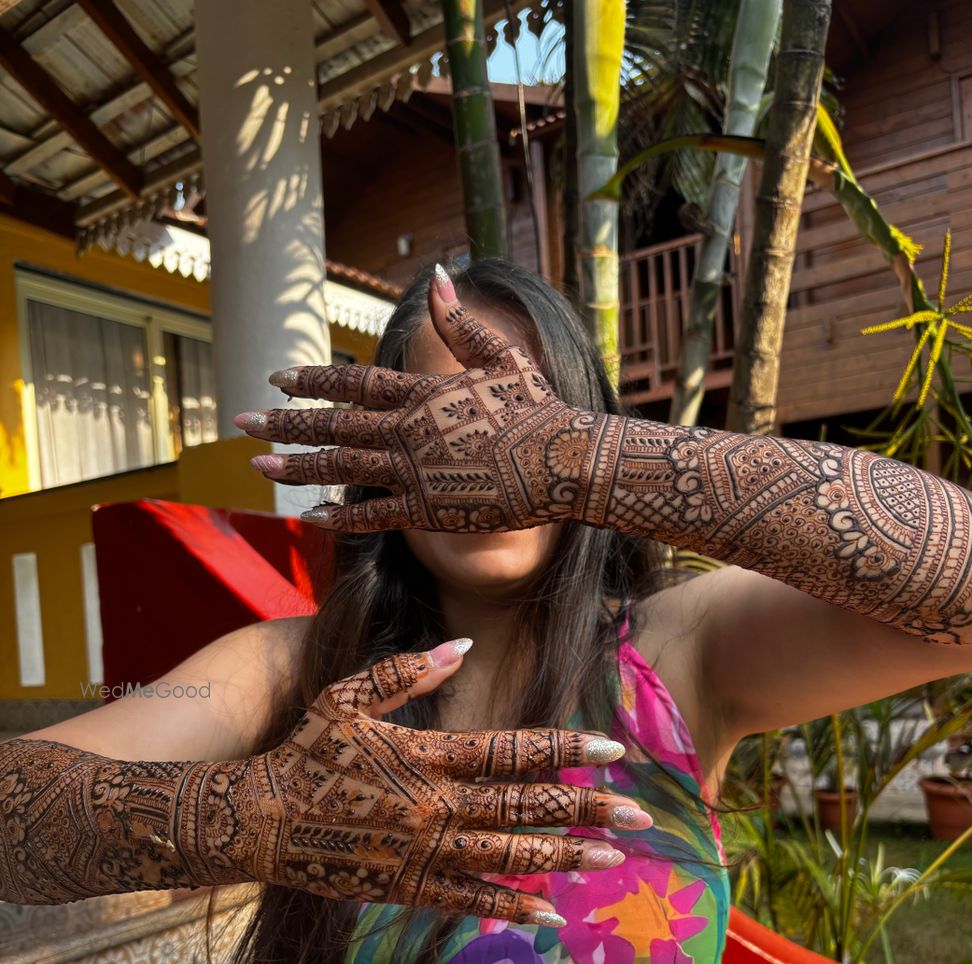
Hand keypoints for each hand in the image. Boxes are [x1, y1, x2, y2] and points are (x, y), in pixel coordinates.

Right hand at [192, 640, 649, 924]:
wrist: (257, 821)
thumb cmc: (304, 752)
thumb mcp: (348, 697)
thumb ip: (407, 672)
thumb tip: (465, 650)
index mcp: (426, 756)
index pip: (512, 750)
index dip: (566, 749)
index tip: (614, 750)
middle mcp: (434, 806)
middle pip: (526, 805)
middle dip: (587, 809)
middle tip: (639, 815)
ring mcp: (424, 852)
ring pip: (509, 856)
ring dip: (565, 856)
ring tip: (613, 859)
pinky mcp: (407, 888)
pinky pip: (468, 902)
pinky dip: (511, 908)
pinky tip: (550, 914)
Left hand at [234, 270, 615, 534]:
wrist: (566, 462)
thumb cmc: (540, 409)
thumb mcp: (502, 356)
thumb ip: (461, 322)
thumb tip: (438, 273)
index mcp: (423, 393)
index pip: (354, 384)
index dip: (312, 380)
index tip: (277, 377)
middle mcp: (409, 432)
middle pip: (334, 425)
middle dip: (285, 422)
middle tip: (241, 420)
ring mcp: (416, 474)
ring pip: (343, 469)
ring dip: (297, 467)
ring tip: (258, 465)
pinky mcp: (429, 511)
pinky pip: (374, 517)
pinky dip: (340, 518)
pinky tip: (309, 517)